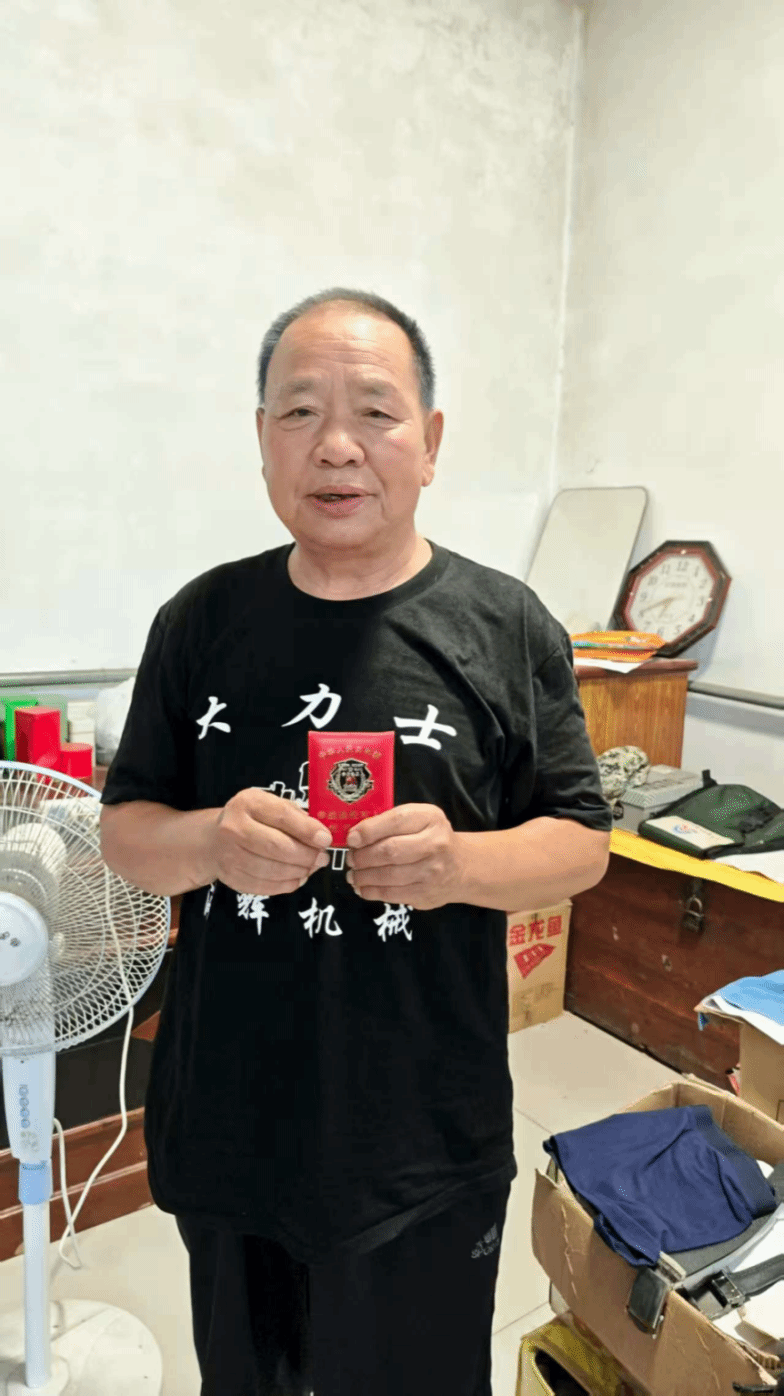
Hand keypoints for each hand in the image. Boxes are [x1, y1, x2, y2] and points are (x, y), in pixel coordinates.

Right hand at [211, 788, 331, 895]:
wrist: (215, 839)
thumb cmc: (252, 820)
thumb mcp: (271, 806)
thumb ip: (296, 817)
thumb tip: (321, 837)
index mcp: (247, 803)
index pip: (281, 816)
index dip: (307, 830)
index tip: (325, 840)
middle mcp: (233, 828)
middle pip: (277, 847)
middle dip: (306, 855)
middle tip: (321, 858)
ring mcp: (229, 855)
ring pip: (272, 870)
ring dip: (299, 872)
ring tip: (310, 867)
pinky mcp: (231, 878)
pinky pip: (265, 886)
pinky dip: (286, 885)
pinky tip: (296, 877)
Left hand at [345, 804, 465, 910]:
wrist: (461, 867)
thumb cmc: (431, 838)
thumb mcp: (418, 819)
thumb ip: (390, 822)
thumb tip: (355, 836)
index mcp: (430, 818)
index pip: (396, 821)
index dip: (369, 831)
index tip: (351, 839)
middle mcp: (435, 844)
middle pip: (389, 851)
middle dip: (362, 856)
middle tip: (350, 859)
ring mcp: (432, 872)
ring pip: (388, 875)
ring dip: (363, 876)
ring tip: (353, 875)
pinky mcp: (425, 894)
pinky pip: (391, 894)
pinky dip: (371, 892)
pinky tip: (362, 888)